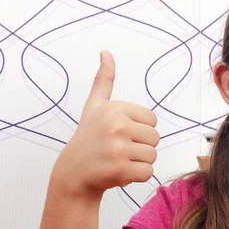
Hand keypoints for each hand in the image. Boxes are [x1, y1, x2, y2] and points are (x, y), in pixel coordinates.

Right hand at [54, 51, 159, 196]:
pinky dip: (137, 176)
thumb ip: (104, 80)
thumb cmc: (89, 137)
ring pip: (152, 155)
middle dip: (141, 146)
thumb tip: (106, 52)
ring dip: (139, 161)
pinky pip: (148, 172)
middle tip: (119, 149)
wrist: (73, 172)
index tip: (120, 133)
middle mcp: (116, 126)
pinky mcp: (120, 170)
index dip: (139, 129)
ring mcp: (118, 149)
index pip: (152, 120)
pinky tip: (120, 172)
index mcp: (115, 109)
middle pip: (155, 138)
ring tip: (119, 160)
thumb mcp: (94, 106)